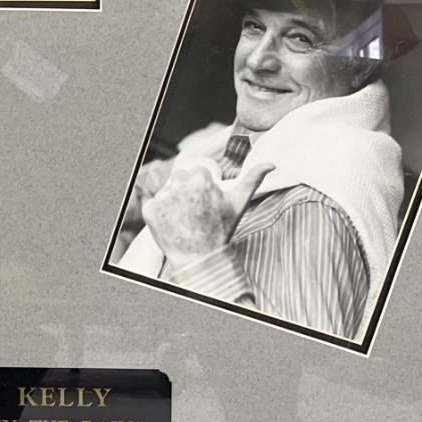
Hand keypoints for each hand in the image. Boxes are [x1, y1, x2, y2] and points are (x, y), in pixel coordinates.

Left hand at [140, 156, 273, 264]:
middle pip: (181, 177)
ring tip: (185, 218)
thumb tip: (271, 163)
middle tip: (195, 211)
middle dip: (187, 189)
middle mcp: (179, 185)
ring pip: (167, 188)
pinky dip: (160, 212)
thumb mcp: (238, 203)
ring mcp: (163, 198)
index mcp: (201, 179)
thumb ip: (252, 179)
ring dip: (173, 199)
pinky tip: (172, 223)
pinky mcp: (150, 210)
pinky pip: (154, 202)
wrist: (201, 258)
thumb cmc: (222, 230)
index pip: (198, 172)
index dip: (203, 187)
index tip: (206, 203)